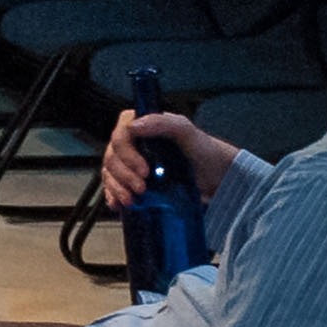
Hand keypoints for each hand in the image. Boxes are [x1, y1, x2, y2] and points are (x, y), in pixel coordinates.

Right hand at [101, 109, 237, 207]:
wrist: (217, 177)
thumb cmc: (203, 151)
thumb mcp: (186, 131)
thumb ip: (162, 122)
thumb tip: (133, 126)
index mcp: (142, 127)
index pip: (120, 135)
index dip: (126, 153)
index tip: (144, 170)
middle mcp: (133, 144)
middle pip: (112, 157)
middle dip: (124, 175)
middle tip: (142, 188)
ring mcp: (131, 164)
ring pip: (109, 173)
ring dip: (117, 187)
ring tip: (132, 200)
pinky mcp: (132, 181)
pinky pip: (113, 187)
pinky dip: (113, 195)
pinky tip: (118, 203)